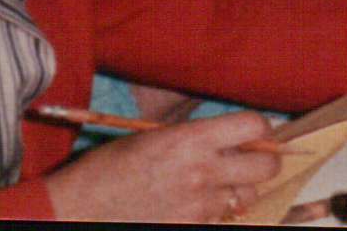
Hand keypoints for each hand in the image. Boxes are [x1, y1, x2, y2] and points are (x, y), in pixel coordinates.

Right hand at [45, 110, 278, 221]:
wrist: (79, 210)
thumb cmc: (110, 168)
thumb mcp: (156, 136)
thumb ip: (198, 135)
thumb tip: (233, 135)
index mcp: (192, 139)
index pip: (255, 127)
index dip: (260, 129)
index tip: (254, 132)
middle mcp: (203, 171)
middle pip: (267, 167)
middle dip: (264, 161)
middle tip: (250, 160)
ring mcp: (200, 205)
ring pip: (248, 196)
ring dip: (240, 189)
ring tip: (217, 184)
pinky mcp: (193, 227)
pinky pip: (223, 217)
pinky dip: (218, 211)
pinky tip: (197, 204)